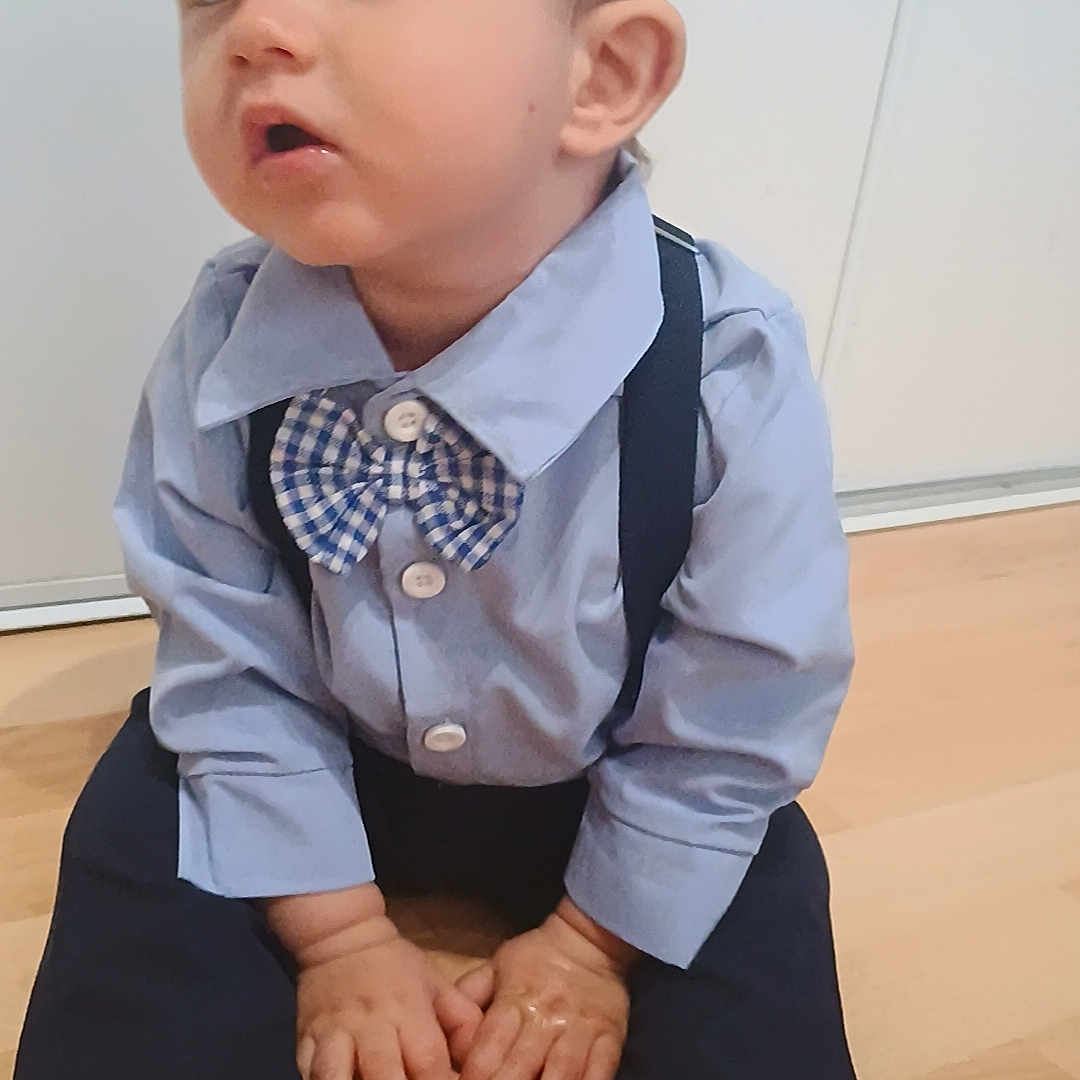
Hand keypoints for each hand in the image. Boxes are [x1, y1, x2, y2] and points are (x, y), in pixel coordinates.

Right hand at [295, 917, 482, 1079]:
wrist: (341, 938)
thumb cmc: (396, 966)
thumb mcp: (437, 984)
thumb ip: (463, 1022)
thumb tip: (482, 1062)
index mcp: (408, 1008)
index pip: (428, 1061)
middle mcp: (371, 1023)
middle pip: (384, 1076)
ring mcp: (334, 1033)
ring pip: (336, 1078)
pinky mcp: (304, 1041)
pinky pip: (310, 1075)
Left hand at [453, 901, 632, 1079]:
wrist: (588, 940)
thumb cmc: (536, 957)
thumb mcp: (496, 965)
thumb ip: (468, 994)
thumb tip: (438, 1023)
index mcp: (514, 999)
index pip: (487, 1048)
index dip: (472, 1078)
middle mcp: (546, 1017)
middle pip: (519, 1069)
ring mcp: (580, 1030)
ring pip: (560, 1076)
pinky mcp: (610, 1040)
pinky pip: (598, 1074)